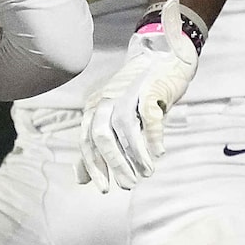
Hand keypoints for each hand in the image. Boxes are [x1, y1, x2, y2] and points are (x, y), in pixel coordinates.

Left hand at [78, 0, 205, 190]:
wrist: (164, 57)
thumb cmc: (138, 94)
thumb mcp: (114, 120)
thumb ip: (96, 148)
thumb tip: (80, 179)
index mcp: (94, 108)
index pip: (87, 141)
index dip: (95, 166)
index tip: (105, 188)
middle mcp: (106, 100)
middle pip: (102, 135)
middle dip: (114, 162)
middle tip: (127, 184)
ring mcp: (128, 92)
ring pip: (124, 127)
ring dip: (135, 153)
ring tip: (146, 172)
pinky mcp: (150, 88)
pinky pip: (149, 115)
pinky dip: (153, 135)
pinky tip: (159, 153)